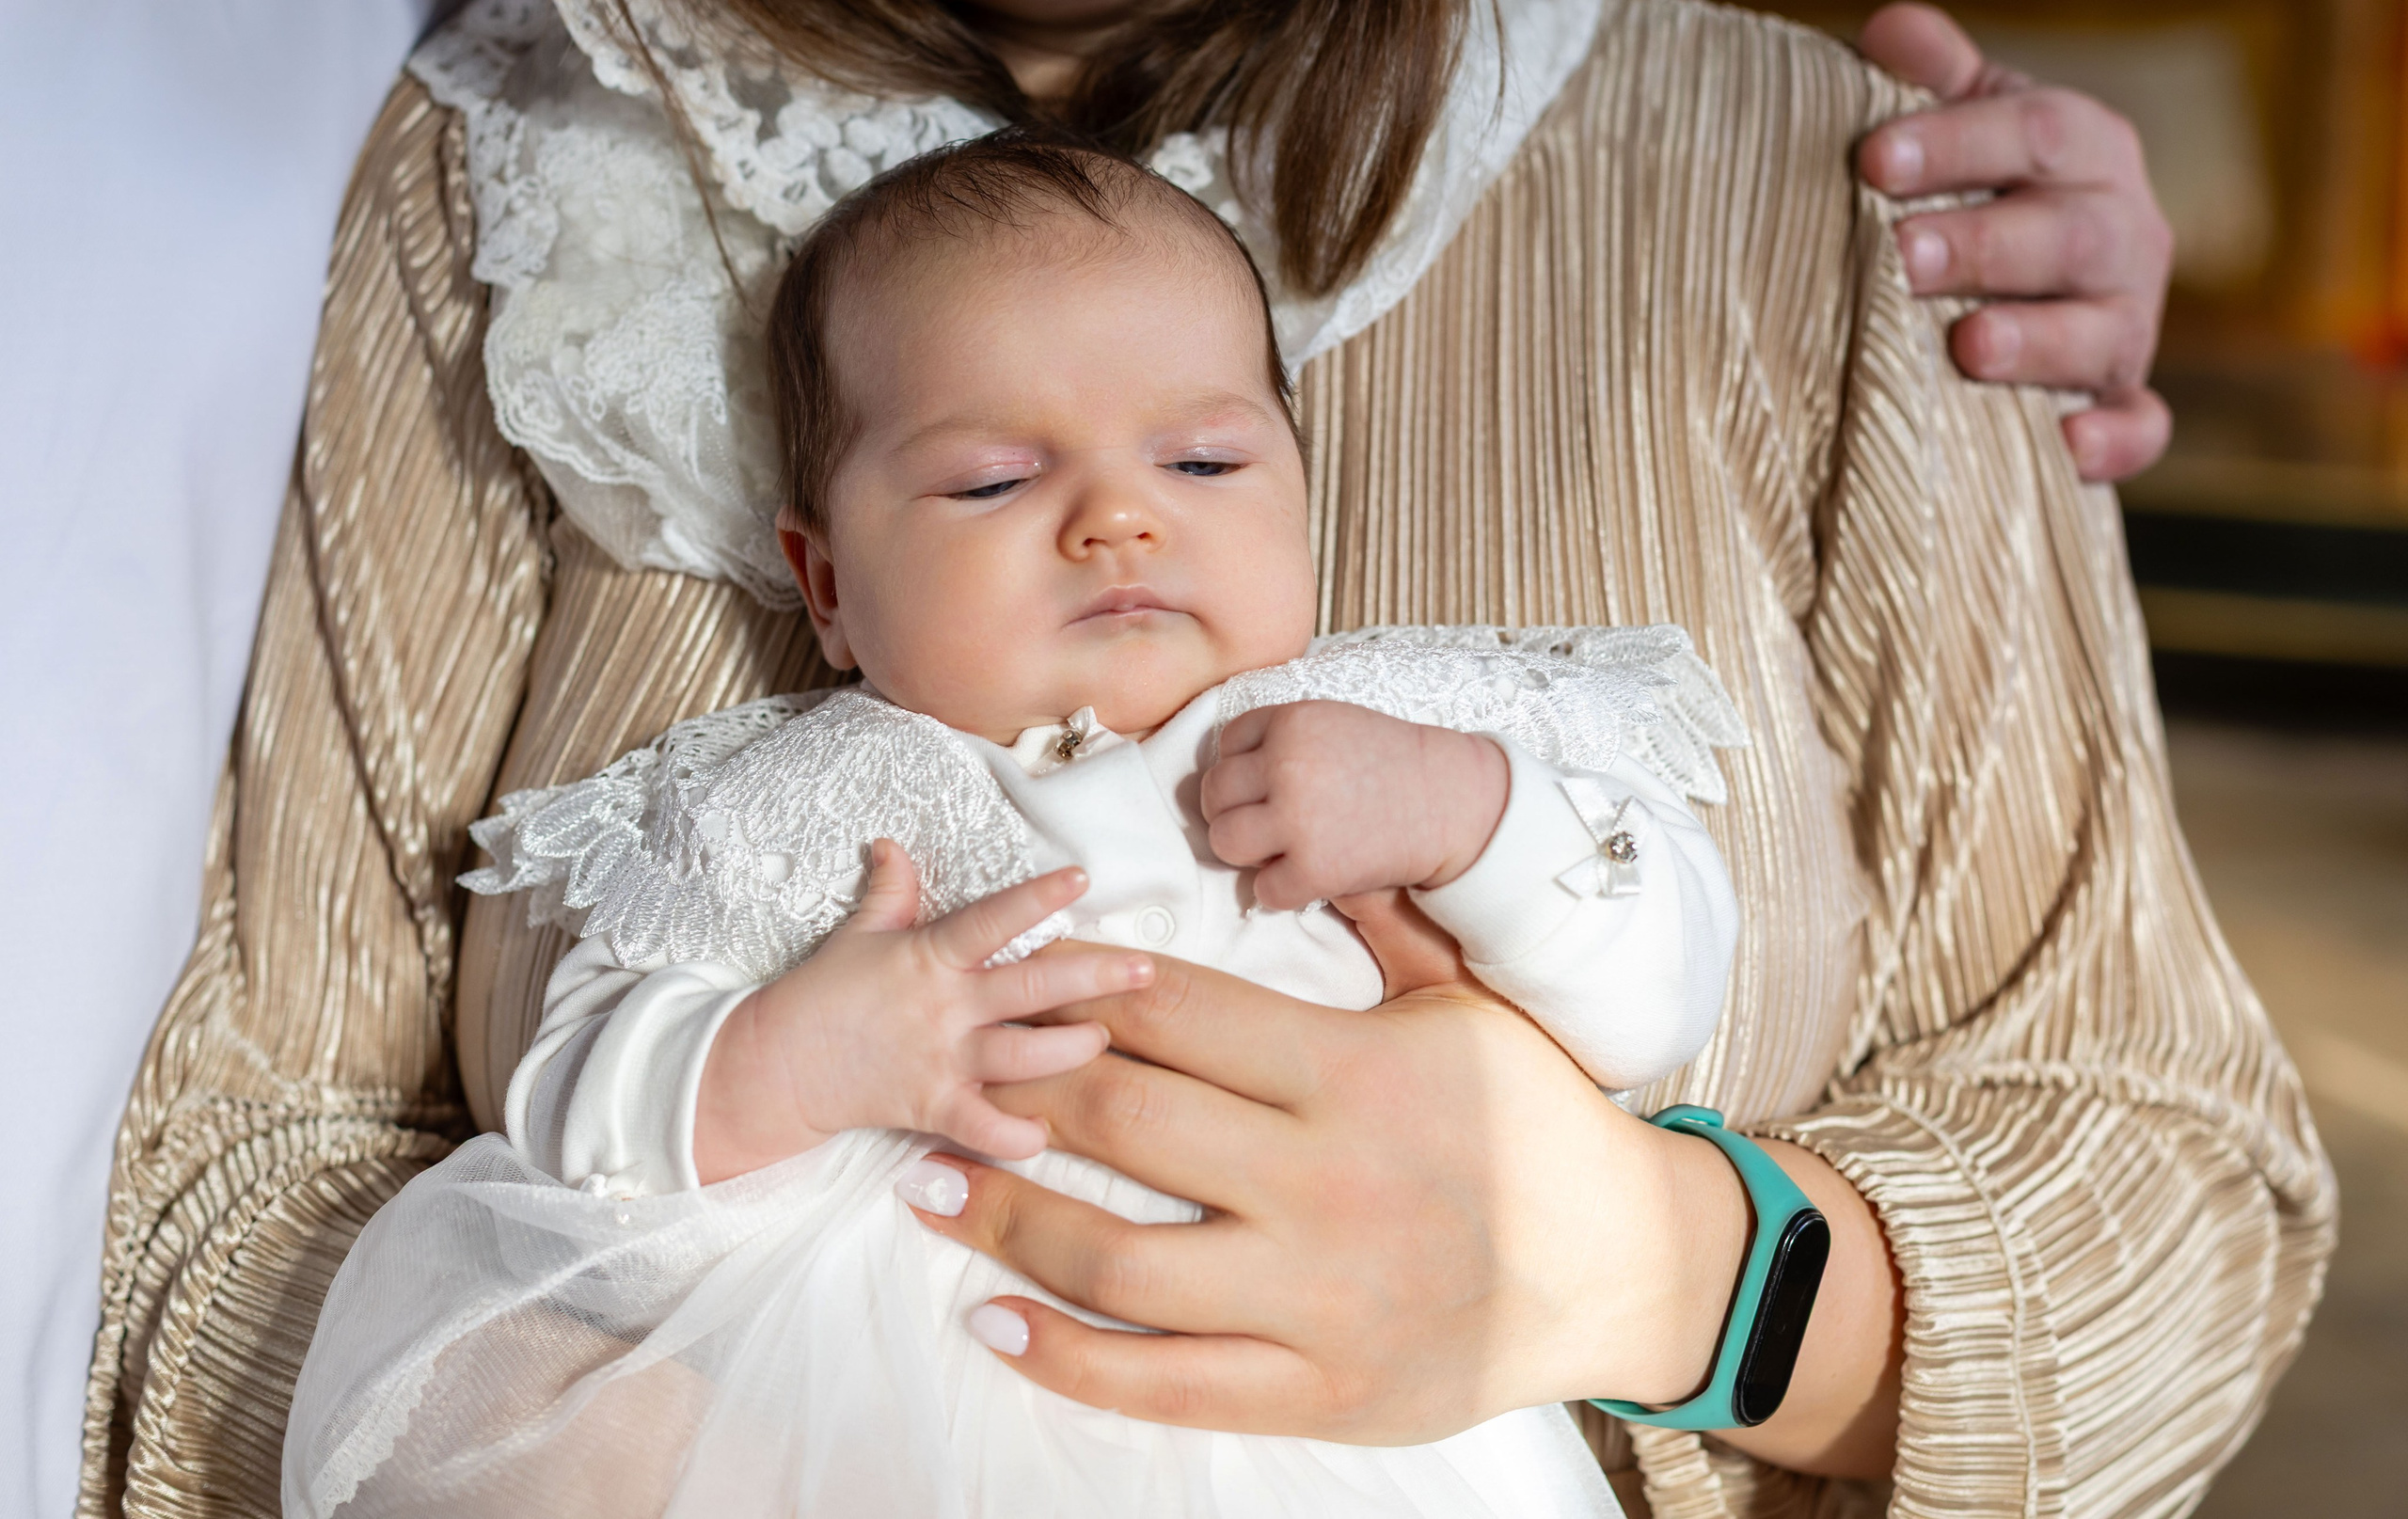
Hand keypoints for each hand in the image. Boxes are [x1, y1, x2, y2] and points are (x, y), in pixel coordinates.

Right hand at [691, 841, 1151, 1182]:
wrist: (777, 1065)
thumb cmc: (823, 994)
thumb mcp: (859, 934)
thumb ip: (891, 891)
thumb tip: (893, 845)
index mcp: (930, 956)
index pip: (992, 919)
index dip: (1036, 897)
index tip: (1081, 876)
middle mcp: (945, 1007)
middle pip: (1032, 987)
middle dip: (1095, 978)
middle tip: (1145, 969)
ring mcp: (941, 1060)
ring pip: (1024, 1055)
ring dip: (1071, 1049)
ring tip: (1105, 1038)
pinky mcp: (932, 1108)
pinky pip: (985, 1126)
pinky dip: (1019, 1135)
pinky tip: (1051, 1132)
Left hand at [909, 956, 1754, 1439]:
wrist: (1627, 1268)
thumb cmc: (1541, 1120)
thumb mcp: (1471, 1003)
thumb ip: (1380, 925)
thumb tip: (1303, 847)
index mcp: (1354, 1071)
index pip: (1175, 1014)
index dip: (1074, 990)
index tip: (1013, 979)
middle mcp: (1325, 1180)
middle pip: (1124, 1119)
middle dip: (1010, 1090)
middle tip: (938, 1074)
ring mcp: (1318, 1295)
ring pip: (1120, 1257)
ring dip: (1003, 1220)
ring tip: (926, 1189)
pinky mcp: (1319, 1388)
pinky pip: (1165, 1381)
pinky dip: (1066, 1357)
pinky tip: (995, 1321)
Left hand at [1199, 701, 1507, 910]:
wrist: (1453, 803)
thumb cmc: (1390, 763)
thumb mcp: (1331, 722)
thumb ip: (1276, 736)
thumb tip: (1214, 772)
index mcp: (1290, 721)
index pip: (1225, 746)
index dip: (1245, 770)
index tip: (1275, 784)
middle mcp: (1287, 765)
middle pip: (1213, 796)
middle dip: (1237, 811)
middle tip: (1273, 823)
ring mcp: (1298, 819)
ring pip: (1224, 842)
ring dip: (1249, 852)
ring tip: (1284, 849)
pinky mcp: (1314, 869)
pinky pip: (1262, 890)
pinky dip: (1283, 890)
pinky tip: (1312, 875)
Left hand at [1856, 3, 2174, 481]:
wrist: (2022, 285)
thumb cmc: (1975, 191)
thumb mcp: (1960, 126)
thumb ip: (1933, 78)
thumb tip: (1889, 30)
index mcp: (2084, 152)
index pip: (2033, 133)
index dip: (1956, 142)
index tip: (1871, 160)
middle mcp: (2122, 234)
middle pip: (2069, 234)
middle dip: (1986, 246)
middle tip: (1904, 256)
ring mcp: (2128, 323)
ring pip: (2105, 331)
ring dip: (2038, 340)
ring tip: (1967, 345)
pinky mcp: (2126, 403)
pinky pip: (2140, 425)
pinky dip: (2113, 440)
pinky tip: (2066, 448)